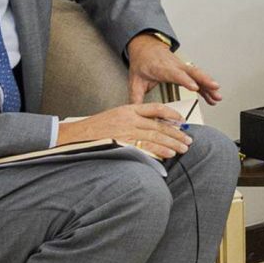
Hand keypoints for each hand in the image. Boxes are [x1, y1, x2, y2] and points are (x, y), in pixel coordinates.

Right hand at [61, 102, 192, 160]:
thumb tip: (153, 128)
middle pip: (159, 125)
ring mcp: (127, 131)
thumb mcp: (115, 116)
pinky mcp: (123, 143)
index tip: (181, 121)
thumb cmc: (94, 129)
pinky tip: (169, 154)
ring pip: (156, 136)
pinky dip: (159, 151)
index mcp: (128, 109)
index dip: (171, 114)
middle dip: (176, 133)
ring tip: (183, 148)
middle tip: (188, 139)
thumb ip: (133, 120)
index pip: (155, 108)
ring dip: (172, 143)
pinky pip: (145, 147)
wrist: (75, 136)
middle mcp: (129, 119)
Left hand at [126, 34, 219, 106]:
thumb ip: (135, 97)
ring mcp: (182, 66)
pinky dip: (206, 87)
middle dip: (205, 80)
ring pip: (198, 74)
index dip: (186, 80)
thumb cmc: (142, 62)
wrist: (146, 48)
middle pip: (192, 72)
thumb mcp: (135, 80)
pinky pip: (198, 78)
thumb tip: (135, 112)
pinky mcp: (186, 70)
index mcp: (161, 68)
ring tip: (217, 96)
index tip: (194, 87)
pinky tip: (213, 96)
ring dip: (209, 85)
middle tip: (215, 88)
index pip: (175, 74)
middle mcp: (174, 66)